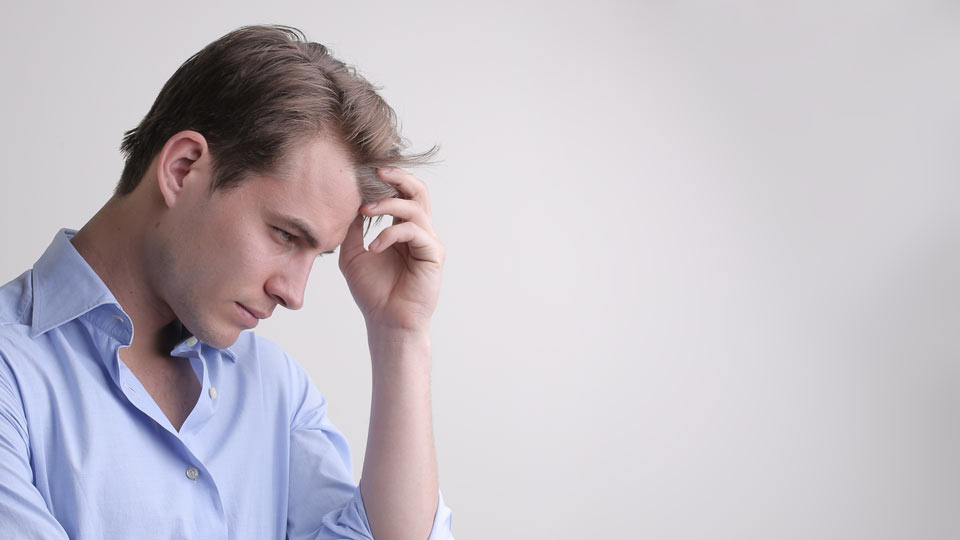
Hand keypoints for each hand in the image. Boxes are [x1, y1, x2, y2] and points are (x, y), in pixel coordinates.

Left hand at [338, 167, 444, 334]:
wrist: (386, 321)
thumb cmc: (373, 291)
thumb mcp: (352, 253)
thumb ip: (352, 228)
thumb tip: (345, 201)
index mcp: (403, 229)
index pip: (401, 194)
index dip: (386, 180)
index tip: (362, 172)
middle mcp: (419, 231)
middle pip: (418, 191)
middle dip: (398, 177)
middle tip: (375, 171)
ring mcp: (428, 241)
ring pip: (414, 207)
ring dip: (387, 204)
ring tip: (364, 211)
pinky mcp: (433, 254)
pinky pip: (415, 231)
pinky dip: (391, 234)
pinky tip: (374, 246)